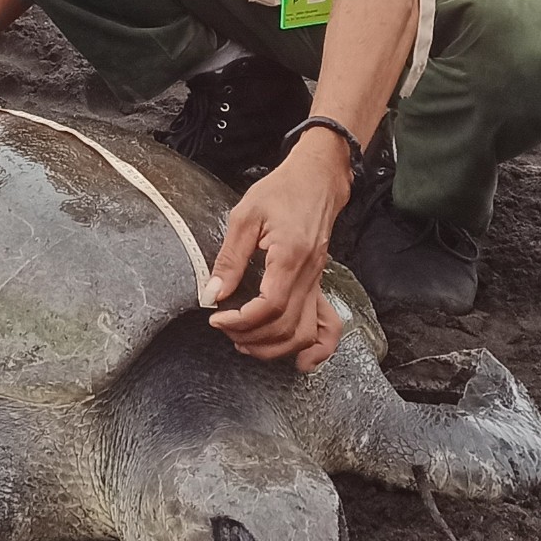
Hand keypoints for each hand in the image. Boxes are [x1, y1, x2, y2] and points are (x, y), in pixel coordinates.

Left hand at [206, 141, 350, 370]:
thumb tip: (213, 293)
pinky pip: (327, 325)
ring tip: (245, 342)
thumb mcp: (245, 216)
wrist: (317, 180)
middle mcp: (310, 276)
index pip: (270, 306)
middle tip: (225, 329)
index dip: (241, 320)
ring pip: (306, 333)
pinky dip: (318, 349)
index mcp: (290, 257)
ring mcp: (318, 283)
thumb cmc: (281, 191)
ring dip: (275, 347)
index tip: (217, 319)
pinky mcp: (319, 284)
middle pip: (287, 327)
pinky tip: (300, 360)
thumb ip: (229, 258)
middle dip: (252, 337)